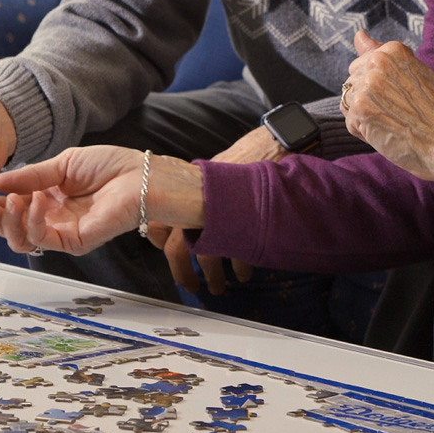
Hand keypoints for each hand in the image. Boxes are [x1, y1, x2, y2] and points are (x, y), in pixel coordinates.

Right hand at [0, 146, 204, 256]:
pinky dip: (33, 221)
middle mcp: (52, 218)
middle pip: (9, 228)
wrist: (140, 176)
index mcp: (48, 198)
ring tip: (7, 200)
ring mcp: (62, 232)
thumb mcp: (63, 164)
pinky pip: (43, 239)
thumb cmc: (111, 166)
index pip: (11, 207)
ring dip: (7, 221)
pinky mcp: (75, 242)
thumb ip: (31, 176)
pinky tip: (35, 202)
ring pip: (21, 239)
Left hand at [148, 125, 278, 292]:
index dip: (161, 243)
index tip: (168, 252)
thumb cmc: (247, 155)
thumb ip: (199, 190)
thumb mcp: (214, 171)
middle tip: (191, 286)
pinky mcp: (243, 222)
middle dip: (183, 272)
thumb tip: (185, 209)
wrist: (274, 146)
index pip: (159, 224)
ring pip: (207, 256)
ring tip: (219, 286)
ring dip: (213, 276)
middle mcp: (199, 204)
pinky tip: (243, 272)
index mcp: (187, 191)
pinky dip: (239, 265)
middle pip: (179, 247)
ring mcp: (221, 214)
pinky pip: (236, 251)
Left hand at [343, 30, 433, 180]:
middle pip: (352, 81)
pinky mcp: (360, 109)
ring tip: (391, 120)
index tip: (399, 95)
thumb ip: (382, 52)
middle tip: (396, 109)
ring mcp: (367, 85)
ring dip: (364, 115)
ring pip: (348, 102)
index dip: (377, 85)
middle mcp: (377, 62)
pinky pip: (350, 123)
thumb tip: (358, 34)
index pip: (362, 65)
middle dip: (366, 97)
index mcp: (391, 50)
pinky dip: (365, 132)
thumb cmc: (432, 109)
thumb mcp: (413, 71)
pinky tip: (386, 131)